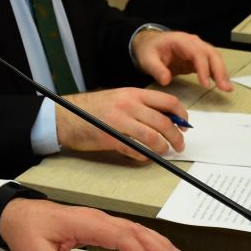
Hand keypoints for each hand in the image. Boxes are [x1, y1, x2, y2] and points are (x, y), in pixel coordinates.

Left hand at [0, 197, 184, 250]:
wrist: (16, 215)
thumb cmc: (26, 231)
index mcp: (84, 223)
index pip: (119, 236)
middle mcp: (96, 219)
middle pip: (134, 231)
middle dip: (158, 247)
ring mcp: (98, 221)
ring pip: (134, 229)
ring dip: (156, 242)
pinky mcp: (97, 226)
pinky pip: (126, 231)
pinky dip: (144, 239)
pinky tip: (155, 248)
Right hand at [56, 86, 188, 158]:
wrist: (66, 116)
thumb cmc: (93, 109)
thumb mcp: (120, 99)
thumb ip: (141, 107)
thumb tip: (166, 119)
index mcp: (133, 94)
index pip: (167, 101)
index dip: (181, 115)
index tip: (185, 125)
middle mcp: (128, 105)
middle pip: (164, 122)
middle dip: (176, 137)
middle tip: (179, 145)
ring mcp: (119, 121)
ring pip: (152, 136)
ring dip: (162, 148)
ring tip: (164, 152)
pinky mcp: (110, 138)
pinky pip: (135, 149)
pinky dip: (144, 155)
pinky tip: (144, 156)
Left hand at [131, 28, 234, 92]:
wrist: (148, 44)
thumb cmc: (148, 50)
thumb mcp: (147, 59)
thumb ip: (156, 69)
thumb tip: (166, 80)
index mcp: (181, 41)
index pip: (197, 53)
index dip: (203, 68)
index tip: (205, 84)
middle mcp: (193, 42)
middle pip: (211, 54)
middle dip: (219, 70)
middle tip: (224, 87)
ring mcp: (197, 50)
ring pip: (214, 59)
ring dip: (222, 73)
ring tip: (227, 88)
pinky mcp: (197, 58)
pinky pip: (211, 64)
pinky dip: (218, 74)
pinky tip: (223, 85)